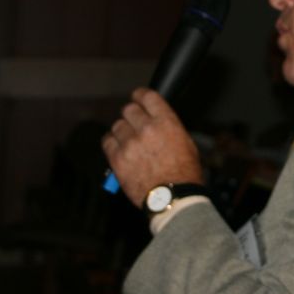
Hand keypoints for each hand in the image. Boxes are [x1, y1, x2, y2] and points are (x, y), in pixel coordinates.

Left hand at [101, 87, 203, 206]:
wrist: (172, 198)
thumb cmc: (184, 173)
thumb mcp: (186, 143)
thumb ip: (169, 127)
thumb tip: (157, 121)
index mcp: (166, 122)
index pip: (147, 96)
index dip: (140, 95)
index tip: (137, 97)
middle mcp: (146, 129)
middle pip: (129, 109)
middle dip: (131, 114)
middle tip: (134, 122)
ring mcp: (130, 144)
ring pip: (117, 125)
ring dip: (122, 130)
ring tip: (129, 140)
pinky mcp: (117, 159)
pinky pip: (107, 141)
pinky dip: (112, 143)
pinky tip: (119, 148)